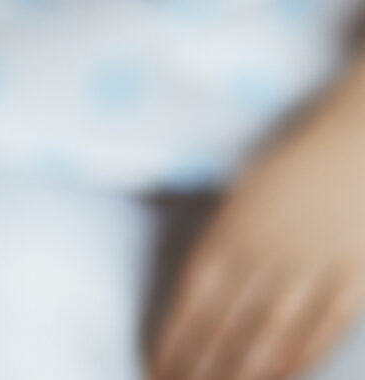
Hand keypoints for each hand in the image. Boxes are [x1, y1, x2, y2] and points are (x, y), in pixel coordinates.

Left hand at [154, 93, 364, 379]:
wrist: (357, 141)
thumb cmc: (296, 163)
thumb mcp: (243, 195)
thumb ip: (221, 240)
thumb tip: (197, 286)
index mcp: (230, 232)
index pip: (192, 301)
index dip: (174, 340)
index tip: (154, 367)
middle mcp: (266, 257)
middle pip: (226, 327)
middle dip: (201, 368)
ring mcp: (311, 271)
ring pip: (271, 337)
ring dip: (242, 374)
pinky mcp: (352, 280)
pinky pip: (323, 331)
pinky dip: (300, 360)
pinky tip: (281, 378)